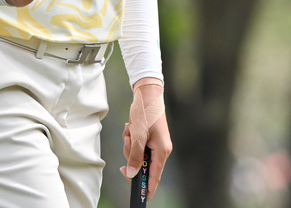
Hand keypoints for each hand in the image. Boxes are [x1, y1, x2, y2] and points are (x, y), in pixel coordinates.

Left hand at [121, 78, 170, 200]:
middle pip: (142, 165)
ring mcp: (155, 144)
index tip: (141, 199)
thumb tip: (132, 173)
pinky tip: (130, 128)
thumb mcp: (138, 135)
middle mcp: (161, 149)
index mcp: (162, 151)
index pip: (154, 176)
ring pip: (137, 155)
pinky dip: (131, 139)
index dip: (147, 188)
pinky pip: (137, 146)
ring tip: (129, 130)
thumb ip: (135, 156)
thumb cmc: (145, 113)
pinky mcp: (149, 138)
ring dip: (129, 144)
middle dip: (131, 155)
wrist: (147, 93)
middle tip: (128, 141)